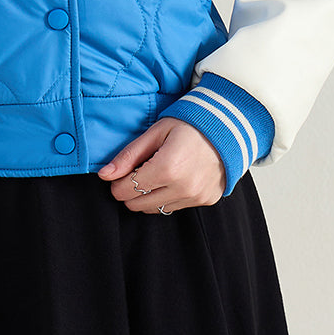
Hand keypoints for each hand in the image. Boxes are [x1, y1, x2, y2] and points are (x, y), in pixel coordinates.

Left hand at [97, 116, 225, 211]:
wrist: (228, 127)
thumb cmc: (190, 125)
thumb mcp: (156, 132)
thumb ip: (129, 155)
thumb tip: (105, 174)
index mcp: (168, 167)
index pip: (127, 190)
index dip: (116, 183)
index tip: (119, 174)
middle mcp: (183, 187)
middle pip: (137, 205)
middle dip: (130, 191)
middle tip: (136, 173)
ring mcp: (196, 196)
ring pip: (155, 210)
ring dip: (148, 196)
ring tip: (155, 174)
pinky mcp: (205, 201)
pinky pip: (174, 208)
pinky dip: (166, 197)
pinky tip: (172, 179)